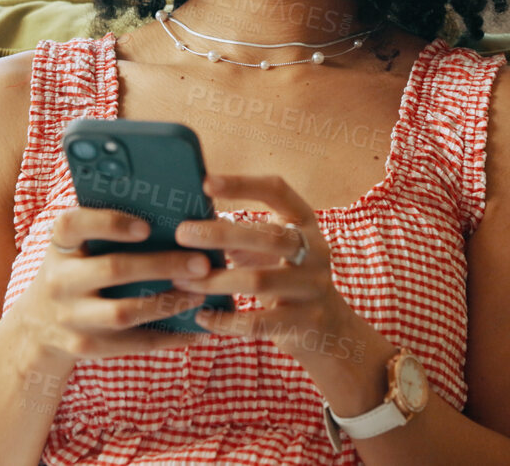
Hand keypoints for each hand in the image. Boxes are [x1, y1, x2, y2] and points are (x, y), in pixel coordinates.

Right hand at [6, 206, 215, 369]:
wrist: (37, 326)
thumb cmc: (75, 271)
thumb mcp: (76, 248)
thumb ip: (107, 230)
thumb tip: (172, 216)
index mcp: (59, 246)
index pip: (74, 225)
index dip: (110, 223)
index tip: (147, 227)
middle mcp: (59, 281)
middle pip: (113, 269)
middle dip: (162, 265)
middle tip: (201, 263)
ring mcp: (70, 317)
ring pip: (124, 312)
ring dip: (168, 303)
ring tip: (202, 293)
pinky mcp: (84, 346)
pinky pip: (132, 344)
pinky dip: (167, 337)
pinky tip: (195, 330)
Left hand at [171, 174, 376, 369]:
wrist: (328, 327)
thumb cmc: (285, 278)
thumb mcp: (269, 251)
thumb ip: (238, 236)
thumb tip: (190, 223)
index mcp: (305, 223)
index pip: (277, 191)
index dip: (243, 184)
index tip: (206, 183)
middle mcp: (315, 250)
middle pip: (268, 237)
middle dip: (221, 234)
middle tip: (182, 234)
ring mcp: (313, 288)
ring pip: (258, 281)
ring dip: (214, 281)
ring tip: (180, 281)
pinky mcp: (304, 323)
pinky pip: (257, 322)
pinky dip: (225, 320)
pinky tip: (201, 316)